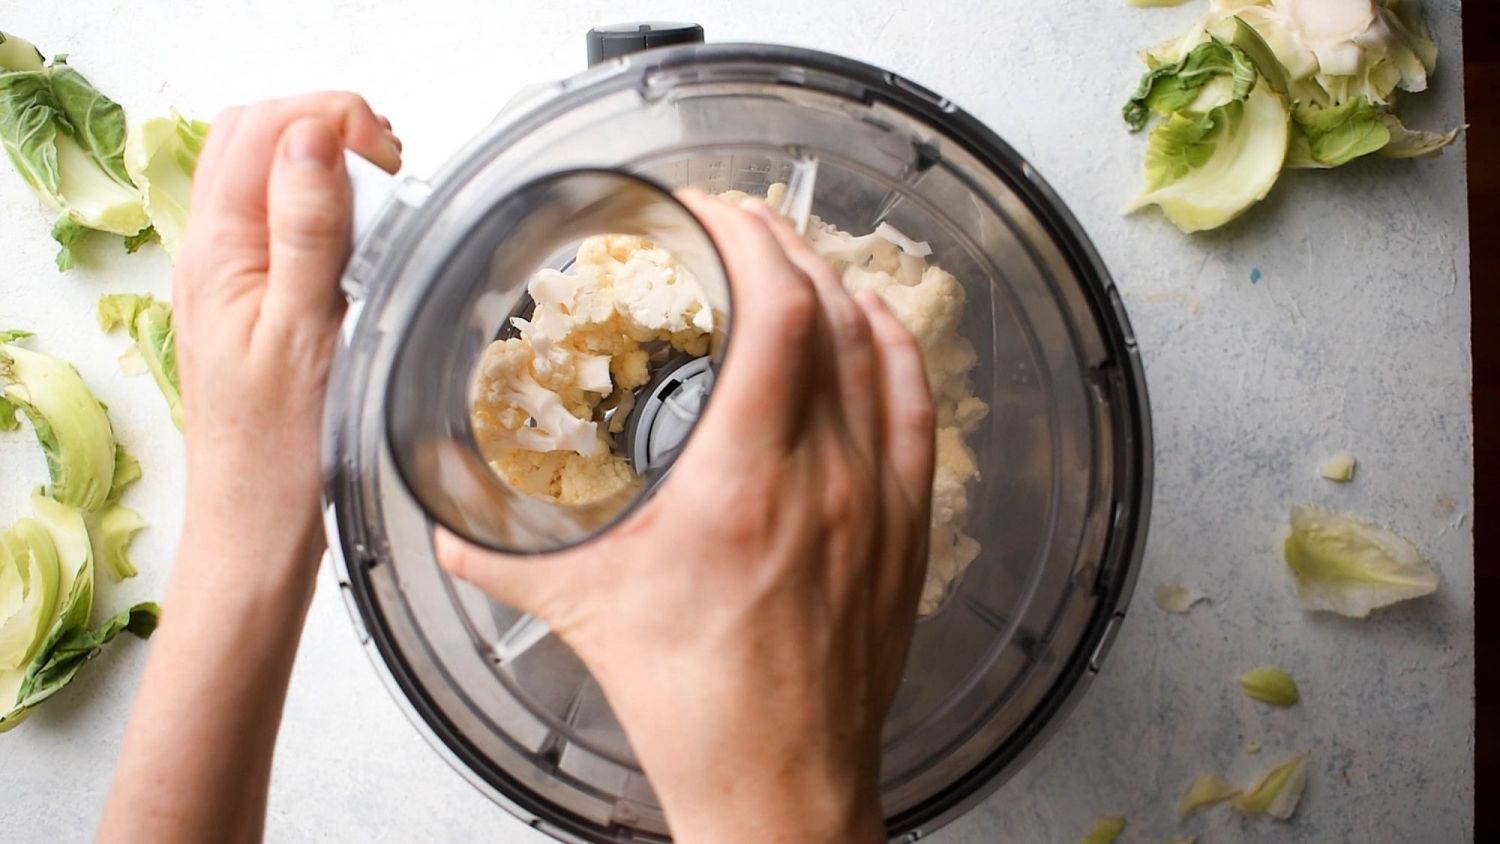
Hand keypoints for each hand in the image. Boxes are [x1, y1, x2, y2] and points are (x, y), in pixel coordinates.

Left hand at [173, 92, 400, 577]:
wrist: (256, 531)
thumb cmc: (278, 455)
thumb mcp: (302, 333)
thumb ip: (306, 231)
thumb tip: (314, 140)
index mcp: (216, 253)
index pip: (260, 131)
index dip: (328, 118)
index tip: (387, 152)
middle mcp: (213, 257)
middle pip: (254, 141)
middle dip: (325, 128)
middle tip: (388, 165)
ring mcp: (230, 280)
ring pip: (267, 179)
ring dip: (326, 168)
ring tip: (384, 200)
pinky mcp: (253, 305)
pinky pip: (281, 227)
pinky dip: (325, 213)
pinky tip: (364, 246)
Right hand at [437, 197, 935, 842]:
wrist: (779, 778)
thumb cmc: (699, 706)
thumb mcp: (582, 611)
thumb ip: (501, 558)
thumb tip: (450, 528)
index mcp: (741, 483)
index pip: (776, 312)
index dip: (748, 238)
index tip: (710, 213)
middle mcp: (824, 478)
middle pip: (828, 312)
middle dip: (781, 244)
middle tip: (735, 225)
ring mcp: (875, 499)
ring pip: (877, 350)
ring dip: (834, 284)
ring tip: (791, 258)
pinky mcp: (904, 527)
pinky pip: (917, 408)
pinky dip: (894, 348)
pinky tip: (873, 323)